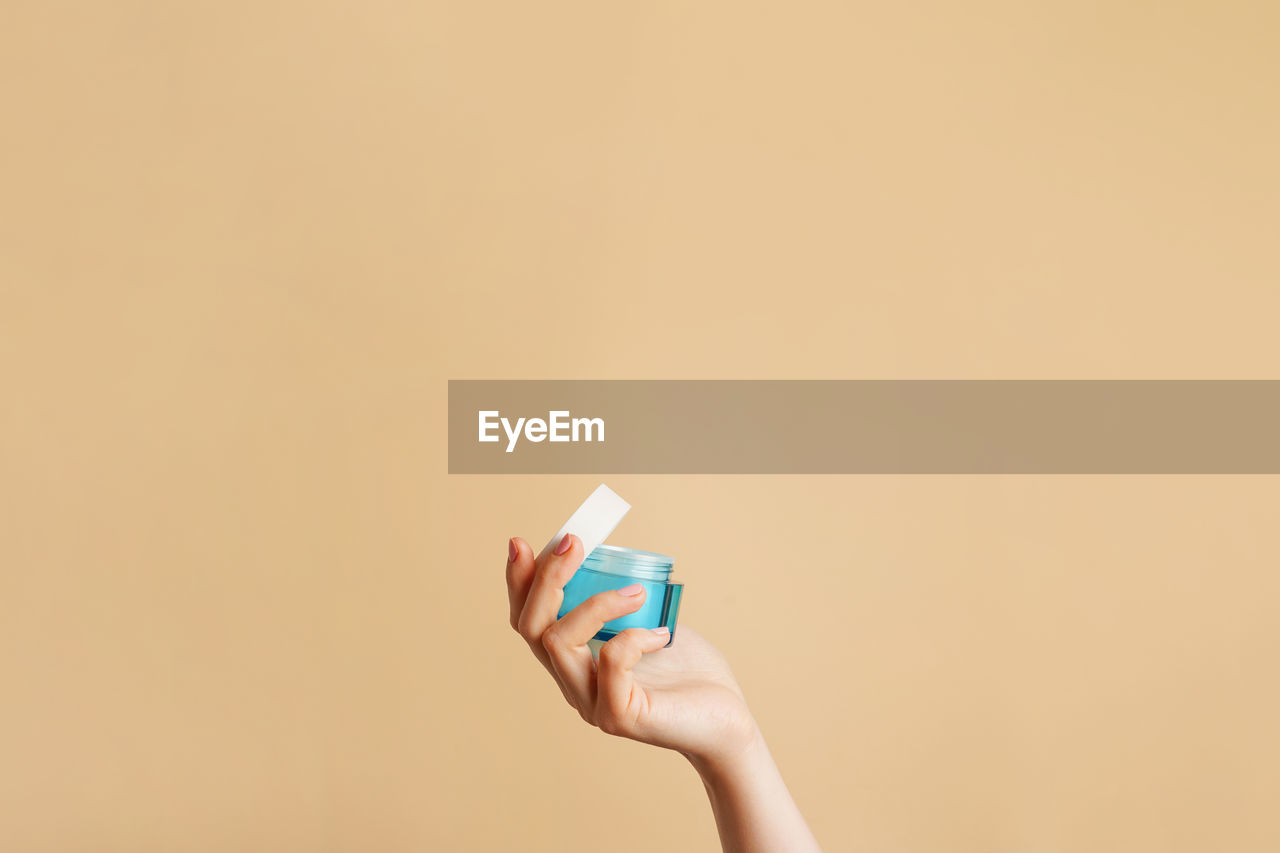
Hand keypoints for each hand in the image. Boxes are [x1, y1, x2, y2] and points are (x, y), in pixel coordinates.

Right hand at [505, 534, 758, 765]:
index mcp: (573, 661)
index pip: (527, 621)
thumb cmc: (689, 673)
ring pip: (557, 643)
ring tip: (636, 592)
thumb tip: (614, 554)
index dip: (518, 582)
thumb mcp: (650, 621)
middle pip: (531, 628)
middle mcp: (572, 684)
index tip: (521, 542)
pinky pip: (610, 662)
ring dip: (594, 604)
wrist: (727, 723)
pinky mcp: (620, 717)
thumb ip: (626, 599)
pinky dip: (634, 638)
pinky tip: (662, 636)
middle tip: (574, 544)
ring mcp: (592, 704)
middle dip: (546, 578)